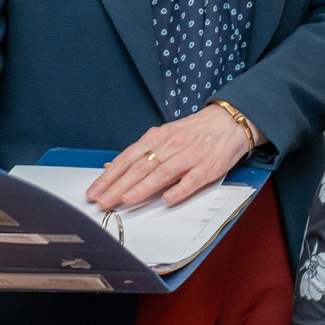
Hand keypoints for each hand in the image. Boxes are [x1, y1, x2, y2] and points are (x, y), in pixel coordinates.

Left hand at [86, 105, 252, 210]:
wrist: (229, 122)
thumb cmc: (194, 131)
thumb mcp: (163, 136)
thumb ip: (139, 152)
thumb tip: (111, 167)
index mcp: (157, 138)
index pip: (127, 159)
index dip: (109, 176)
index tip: (94, 191)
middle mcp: (170, 145)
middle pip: (140, 167)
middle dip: (118, 186)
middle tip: (102, 201)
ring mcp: (189, 156)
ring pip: (162, 173)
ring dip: (142, 187)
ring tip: (125, 199)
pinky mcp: (207, 167)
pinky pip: (191, 180)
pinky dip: (179, 189)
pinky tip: (166, 199)